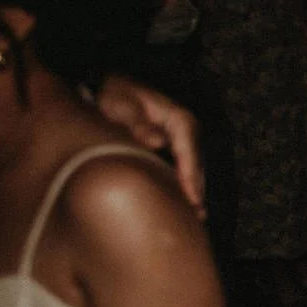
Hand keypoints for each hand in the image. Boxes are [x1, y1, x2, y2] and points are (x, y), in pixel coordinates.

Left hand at [95, 76, 205, 218]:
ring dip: (193, 191)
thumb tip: (156, 142)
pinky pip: (185, 168)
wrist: (110, 88)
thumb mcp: (123, 106)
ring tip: (196, 216)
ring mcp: (183, 139)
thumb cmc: (116, 97)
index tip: (191, 199)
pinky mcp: (176, 146)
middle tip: (197, 217)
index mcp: (180, 120)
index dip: (190, 178)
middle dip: (196, 190)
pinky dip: (185, 184)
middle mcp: (186, 130)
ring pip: (193, 169)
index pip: (189, 153)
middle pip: (195, 165)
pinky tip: (184, 202)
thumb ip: (138, 123)